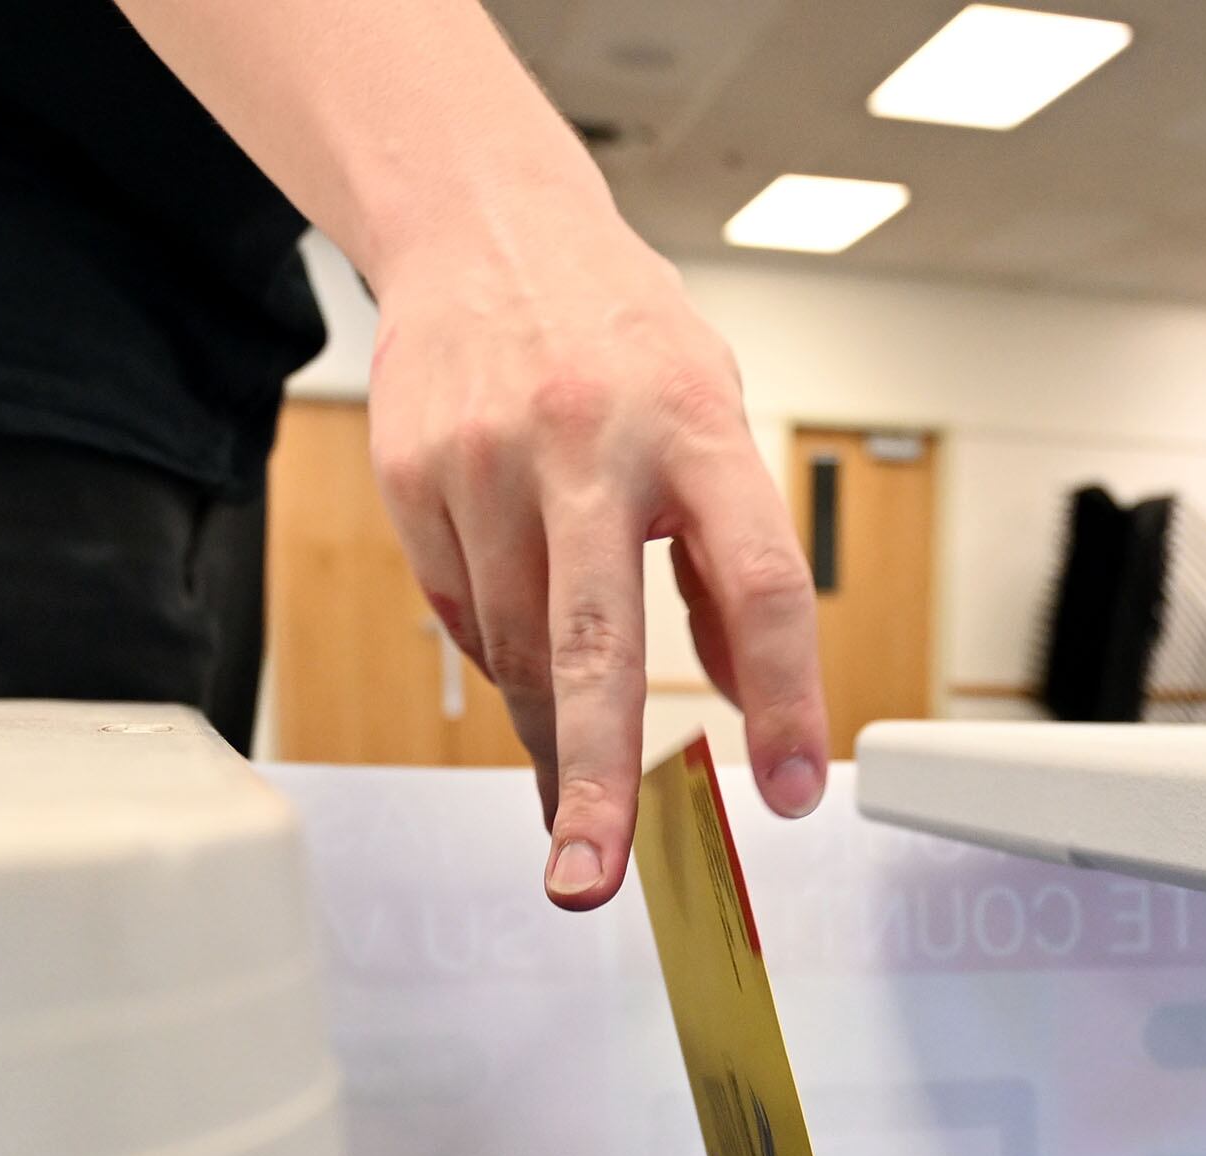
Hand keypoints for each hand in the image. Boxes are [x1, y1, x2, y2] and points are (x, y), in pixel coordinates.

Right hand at [363, 207, 828, 909]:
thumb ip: (731, 561)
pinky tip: (520, 631)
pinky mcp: (414, 480)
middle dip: (594, 778)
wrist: (480, 227)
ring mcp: (488, 462)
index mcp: (696, 428)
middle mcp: (590, 444)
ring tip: (574, 806)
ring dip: (551, 739)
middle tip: (590, 877)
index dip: (782, 699)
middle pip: (597, 642)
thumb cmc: (617, 337)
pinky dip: (501, 653)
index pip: (758, 584)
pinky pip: (464, 616)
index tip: (792, 790)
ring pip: (519, 649)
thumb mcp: (713, 421)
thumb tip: (757, 700)